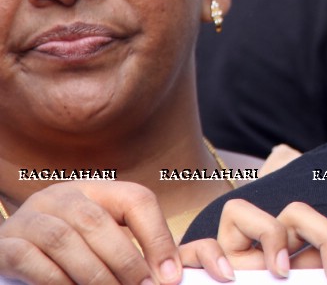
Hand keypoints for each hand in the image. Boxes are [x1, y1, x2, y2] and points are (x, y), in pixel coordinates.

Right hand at [0, 181, 181, 284]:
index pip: (136, 199)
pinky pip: (30, 260)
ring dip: (93, 274)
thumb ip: (137, 248)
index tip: (171, 275)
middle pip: (98, 220)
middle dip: (126, 260)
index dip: (158, 236)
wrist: (15, 250)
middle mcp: (62, 196)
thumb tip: (172, 273)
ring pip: (64, 239)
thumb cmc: (73, 249)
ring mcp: (30, 217)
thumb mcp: (105, 238)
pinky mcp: (5, 244)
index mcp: (96, 189)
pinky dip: (56, 281)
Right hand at [180, 199, 326, 283]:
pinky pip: (205, 243)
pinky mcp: (193, 265)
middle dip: (326, 235)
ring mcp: (229, 253)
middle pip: (298, 213)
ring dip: (271, 236)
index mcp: (297, 261)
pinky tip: (230, 278)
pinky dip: (215, 257)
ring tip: (281, 273)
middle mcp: (265, 250)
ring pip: (248, 212)